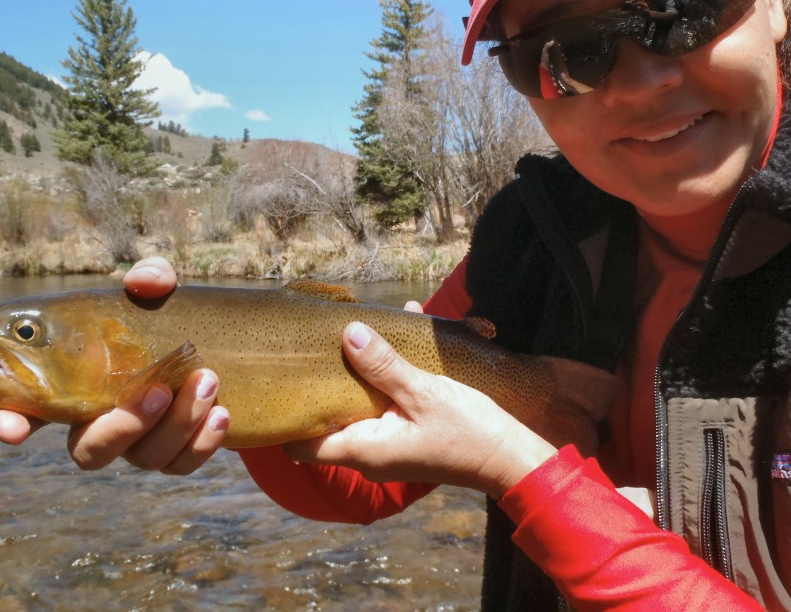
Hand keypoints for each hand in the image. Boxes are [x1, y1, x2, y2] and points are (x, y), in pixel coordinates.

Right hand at [0, 256, 229, 473]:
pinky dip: (203, 443)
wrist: (218, 351)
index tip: (11, 428)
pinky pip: (182, 465)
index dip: (12, 423)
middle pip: (90, 451)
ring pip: (144, 458)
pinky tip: (222, 413)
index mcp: (76, 384)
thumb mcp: (160, 292)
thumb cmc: (168, 320)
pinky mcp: (175, 455)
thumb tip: (144, 283)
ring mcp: (137, 444)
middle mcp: (100, 422)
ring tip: (207, 380)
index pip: (28, 409)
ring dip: (177, 424)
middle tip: (158, 389)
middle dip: (123, 426)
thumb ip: (150, 278)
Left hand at [284, 321, 557, 499]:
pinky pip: (383, 404)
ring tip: (358, 332)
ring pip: (357, 406)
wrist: (510, 458)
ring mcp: (386, 447)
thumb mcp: (424, 391)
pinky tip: (399, 338)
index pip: (300, 445)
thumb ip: (385, 365)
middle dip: (323, 382)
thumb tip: (350, 334)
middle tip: (313, 347)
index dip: (285, 417)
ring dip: (358, 373)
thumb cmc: (468, 431)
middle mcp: (368, 454)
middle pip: (326, 420)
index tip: (279, 382)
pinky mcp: (405, 436)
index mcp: (363, 449)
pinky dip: (384, 377)